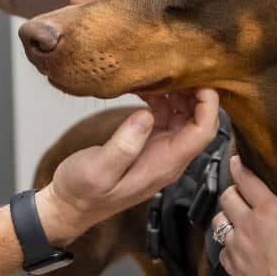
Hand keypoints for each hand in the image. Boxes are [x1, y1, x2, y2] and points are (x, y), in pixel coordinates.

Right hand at [39, 88, 218, 243]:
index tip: (197, 79)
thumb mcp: (98, 169)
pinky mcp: (148, 145)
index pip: (203, 131)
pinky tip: (145, 88)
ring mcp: (160, 151)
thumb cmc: (82, 192)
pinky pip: (164, 118)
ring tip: (160, 74)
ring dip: (177, 94)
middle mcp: (169, 158)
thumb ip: (124, 145)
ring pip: (183, 117)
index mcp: (165, 165)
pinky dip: (160, 100)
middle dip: (194, 93)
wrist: (69, 206)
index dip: (207, 104)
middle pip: (198, 121)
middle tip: (177, 69)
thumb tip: (145, 116)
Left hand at [213, 156, 276, 275]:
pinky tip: (235, 248)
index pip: (245, 179)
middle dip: (232, 192)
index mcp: (268, 210)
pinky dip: (226, 249)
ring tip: (234, 218)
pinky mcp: (238, 270)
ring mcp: (239, 249)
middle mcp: (248, 226)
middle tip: (239, 192)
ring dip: (225, 219)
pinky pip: (222, 254)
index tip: (235, 161)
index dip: (238, 167)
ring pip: (218, 224)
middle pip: (227, 198)